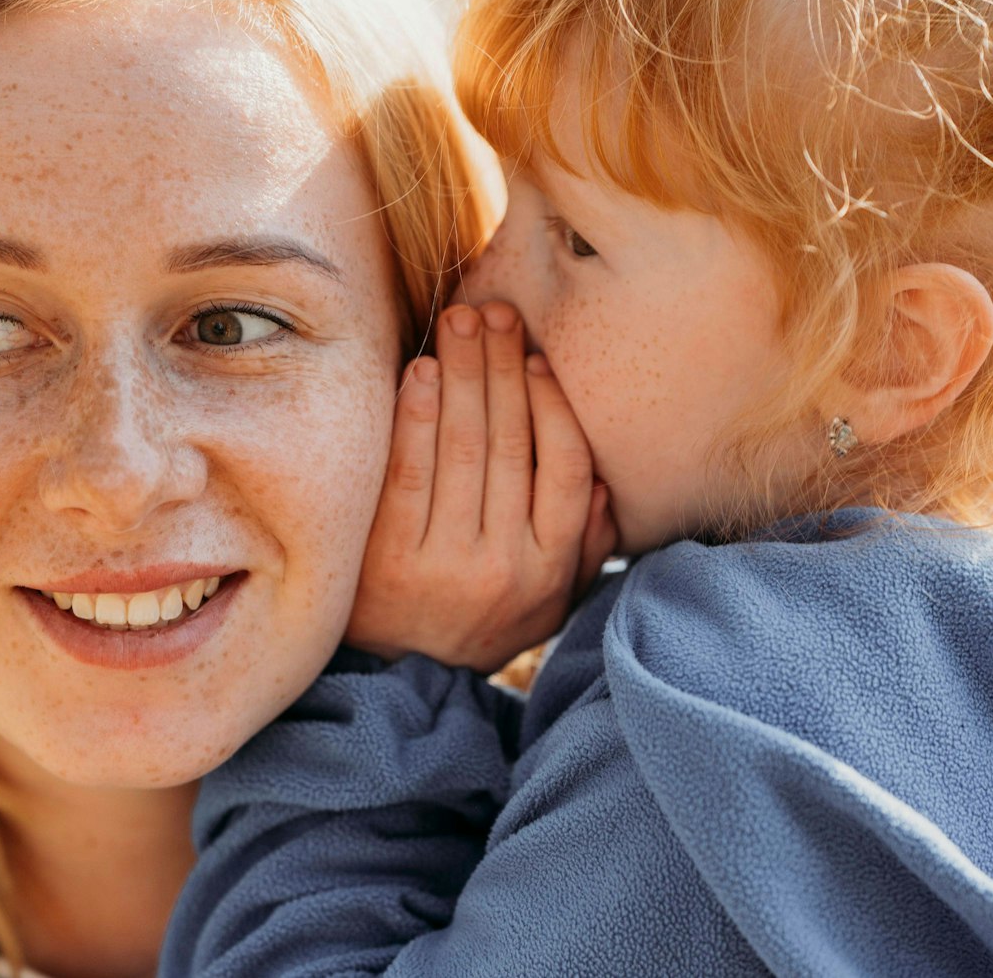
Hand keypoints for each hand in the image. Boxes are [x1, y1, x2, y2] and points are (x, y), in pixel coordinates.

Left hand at [347, 301, 617, 672]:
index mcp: (550, 570)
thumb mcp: (551, 600)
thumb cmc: (484, 620)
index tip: (538, 359)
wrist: (405, 678)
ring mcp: (445, 565)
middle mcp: (504, 567)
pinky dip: (414, 415)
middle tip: (496, 314)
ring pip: (462, 449)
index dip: (552, 406)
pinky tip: (417, 372)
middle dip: (502, 369)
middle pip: (510, 445)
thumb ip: (584, 544)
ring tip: (459, 324)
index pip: (564, 469)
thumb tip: (604, 482)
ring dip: (462, 375)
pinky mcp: (388, 562)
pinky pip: (408, 472)